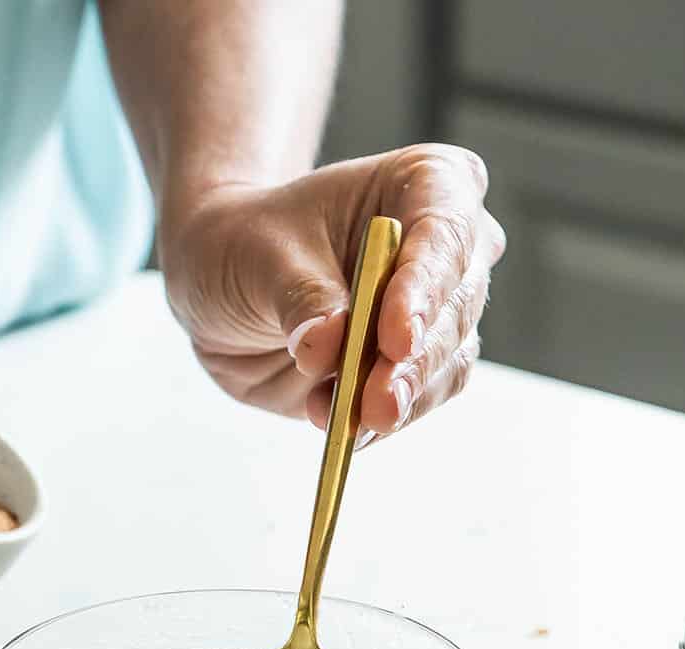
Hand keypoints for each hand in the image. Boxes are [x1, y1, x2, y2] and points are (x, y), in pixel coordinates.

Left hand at [159, 144, 505, 440]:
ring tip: (353, 421)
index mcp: (426, 183)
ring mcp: (437, 311)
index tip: (397, 338)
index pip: (444, 232)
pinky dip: (383, 420)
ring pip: (448, 361)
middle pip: (455, 305)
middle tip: (379, 402)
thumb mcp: (260, 257)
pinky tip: (345, 429)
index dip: (424, 288)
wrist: (229, 286)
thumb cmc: (248, 246)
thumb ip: (299, 298)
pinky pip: (419, 400)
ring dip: (403, 399)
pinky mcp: (414, 367)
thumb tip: (328, 346)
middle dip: (416, 361)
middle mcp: (448, 247)